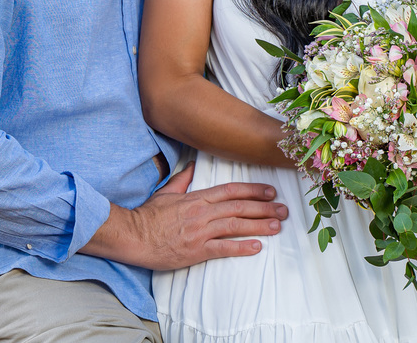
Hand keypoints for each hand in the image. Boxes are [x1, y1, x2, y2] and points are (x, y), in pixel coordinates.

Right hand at [81, 162, 287, 269]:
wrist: (133, 236)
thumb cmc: (148, 216)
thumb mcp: (166, 192)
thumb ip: (182, 180)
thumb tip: (191, 166)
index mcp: (197, 197)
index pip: (231, 190)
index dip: (253, 190)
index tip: (270, 191)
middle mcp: (202, 212)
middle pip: (239, 207)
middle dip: (264, 208)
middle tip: (284, 210)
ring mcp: (200, 231)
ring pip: (236, 225)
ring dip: (259, 225)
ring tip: (277, 225)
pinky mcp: (196, 250)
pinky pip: (223, 248)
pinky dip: (241, 247)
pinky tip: (257, 247)